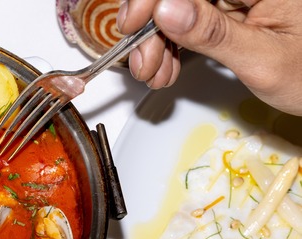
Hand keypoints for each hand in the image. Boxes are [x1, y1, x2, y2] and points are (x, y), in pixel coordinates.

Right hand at [117, 0, 301, 115]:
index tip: (132, 24)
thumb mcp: (263, 60)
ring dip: (155, 40)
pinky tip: (166, 67)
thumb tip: (167, 10)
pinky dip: (168, 45)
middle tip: (143, 62)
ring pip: (174, 8)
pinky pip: (184, 21)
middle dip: (150, 25)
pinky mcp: (225, 12)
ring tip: (155, 73)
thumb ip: (215, 34)